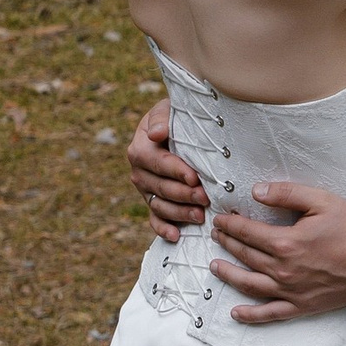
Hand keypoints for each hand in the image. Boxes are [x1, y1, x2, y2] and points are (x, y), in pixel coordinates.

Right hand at [128, 96, 205, 242]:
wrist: (175, 128)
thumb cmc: (175, 117)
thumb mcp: (167, 109)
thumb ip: (161, 118)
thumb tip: (157, 134)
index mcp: (140, 148)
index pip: (156, 162)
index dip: (175, 171)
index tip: (194, 177)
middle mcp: (139, 172)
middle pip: (160, 187)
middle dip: (184, 194)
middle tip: (205, 198)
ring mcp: (146, 190)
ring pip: (160, 205)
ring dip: (180, 213)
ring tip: (200, 216)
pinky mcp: (154, 202)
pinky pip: (154, 219)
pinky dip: (163, 229)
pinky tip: (176, 235)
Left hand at [209, 182, 345, 322]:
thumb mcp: (320, 200)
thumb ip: (286, 194)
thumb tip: (256, 191)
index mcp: (285, 242)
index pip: (247, 232)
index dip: (230, 224)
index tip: (220, 220)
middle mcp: (282, 269)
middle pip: (245, 255)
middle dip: (227, 243)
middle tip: (216, 236)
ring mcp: (290, 290)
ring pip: (250, 285)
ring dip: (229, 275)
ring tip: (215, 267)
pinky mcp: (301, 305)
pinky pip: (270, 313)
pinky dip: (251, 315)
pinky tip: (236, 313)